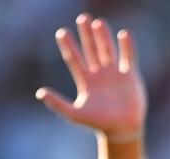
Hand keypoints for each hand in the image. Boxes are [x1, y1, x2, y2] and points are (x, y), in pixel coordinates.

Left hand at [36, 14, 145, 139]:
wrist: (122, 130)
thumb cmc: (98, 124)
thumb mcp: (75, 114)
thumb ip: (57, 103)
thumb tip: (40, 93)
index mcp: (86, 82)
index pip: (74, 59)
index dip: (68, 46)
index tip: (61, 32)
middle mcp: (99, 74)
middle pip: (91, 50)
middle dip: (86, 35)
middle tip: (82, 18)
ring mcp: (114, 74)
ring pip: (107, 50)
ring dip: (103, 37)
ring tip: (98, 23)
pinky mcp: (129, 75)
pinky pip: (128, 56)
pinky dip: (127, 46)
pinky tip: (123, 34)